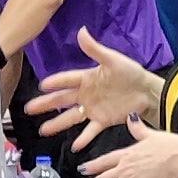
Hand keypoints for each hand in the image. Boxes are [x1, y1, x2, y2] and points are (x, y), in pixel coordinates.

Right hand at [30, 38, 159, 140]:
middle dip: (45, 104)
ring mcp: (93, 109)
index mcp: (87, 78)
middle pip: (62, 100)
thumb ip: (95, 49)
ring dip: (57, 124)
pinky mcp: (103, 121)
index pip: (66, 80)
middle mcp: (86, 94)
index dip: (54, 82)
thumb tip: (81, 31)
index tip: (41, 85)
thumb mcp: (112, 60)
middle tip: (30, 109)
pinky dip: (83, 139)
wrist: (147, 92)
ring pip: (71, 117)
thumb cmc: (131, 73)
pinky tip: (75, 146)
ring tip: (43, 130)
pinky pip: (90, 131)